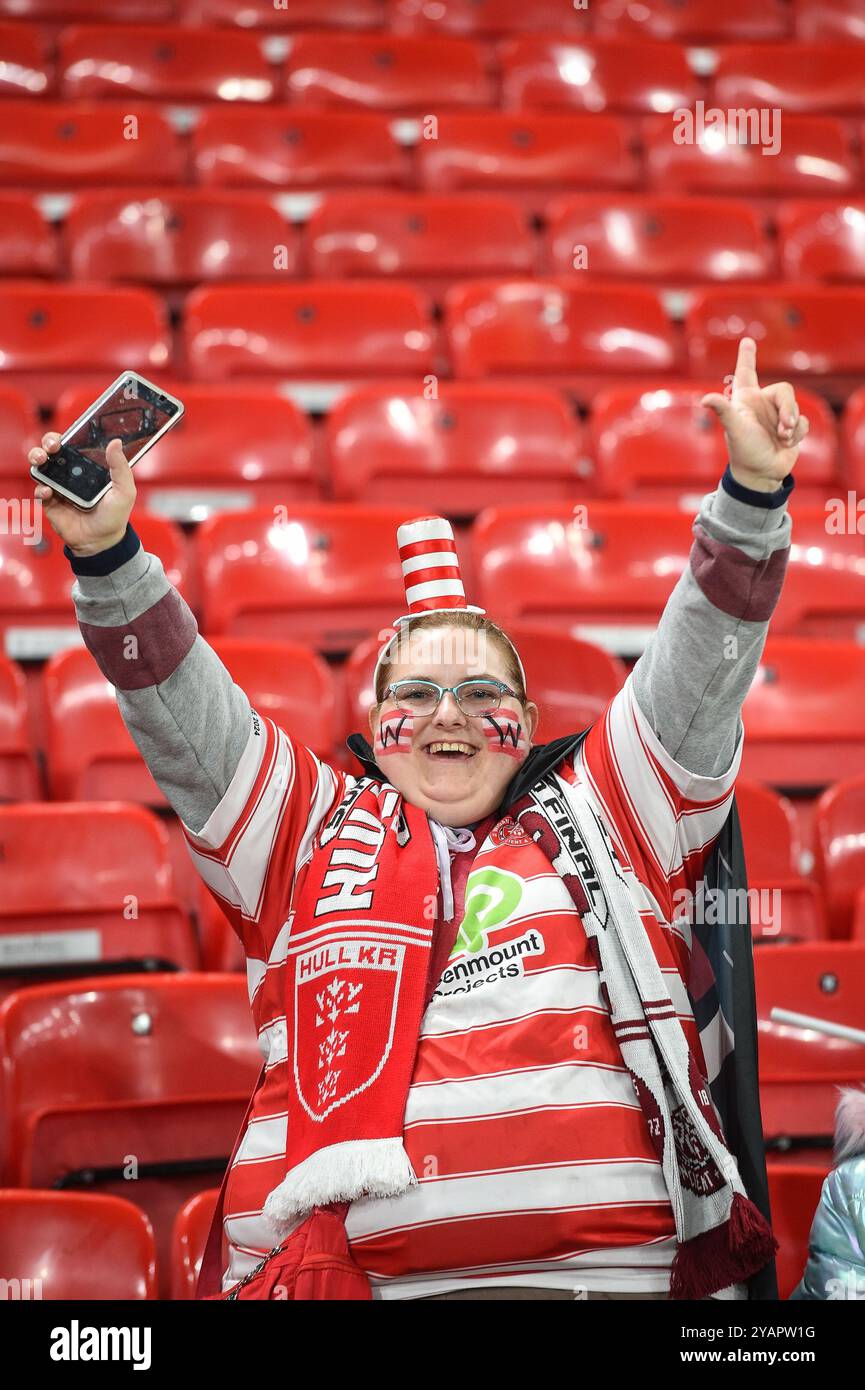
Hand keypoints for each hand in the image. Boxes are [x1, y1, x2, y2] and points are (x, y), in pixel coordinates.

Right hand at [29, 434, 135, 555]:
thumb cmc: (114, 516)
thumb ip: (121, 467)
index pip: (73, 444)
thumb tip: (116, 443)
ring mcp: (58, 486)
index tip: (65, 436)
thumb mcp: (124, 490)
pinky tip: (49, 491)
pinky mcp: (50, 501)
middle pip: (52, 450)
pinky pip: (39, 490)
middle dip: (47, 443)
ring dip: (37, 458)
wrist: (102, 542)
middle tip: (52, 446)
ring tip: (41, 461)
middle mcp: (71, 473)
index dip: (66, 436)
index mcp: (88, 466)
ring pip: (40, 466)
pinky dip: (41, 488)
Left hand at [700, 337, 809, 492]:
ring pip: (795, 407)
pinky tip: (786, 443)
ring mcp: (777, 416)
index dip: (747, 357)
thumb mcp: (734, 430)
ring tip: (781, 438)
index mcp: (746, 400)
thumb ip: (723, 411)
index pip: (746, 373)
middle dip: (788, 408)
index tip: (747, 341)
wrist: (761, 474)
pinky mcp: (792, 428)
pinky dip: (797, 434)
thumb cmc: (743, 451)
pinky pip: (803, 422)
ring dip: (791, 424)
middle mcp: (762, 404)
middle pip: (785, 391)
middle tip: (783, 426)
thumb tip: (705, 399)